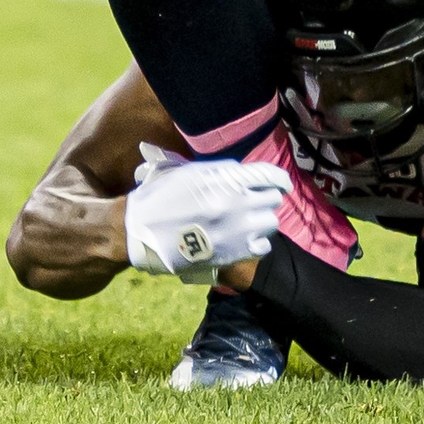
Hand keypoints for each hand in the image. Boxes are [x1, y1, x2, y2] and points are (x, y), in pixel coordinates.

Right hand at [124, 156, 289, 283]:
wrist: (141, 231)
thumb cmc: (162, 196)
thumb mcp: (191, 172)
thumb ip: (222, 171)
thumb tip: (244, 173)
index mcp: (225, 180)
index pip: (269, 176)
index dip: (280, 179)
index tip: (282, 184)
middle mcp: (236, 204)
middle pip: (272, 198)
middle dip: (265, 198)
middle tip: (254, 201)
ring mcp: (237, 230)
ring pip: (271, 222)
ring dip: (262, 220)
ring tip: (248, 221)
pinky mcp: (233, 253)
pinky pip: (263, 245)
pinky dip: (257, 241)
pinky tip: (244, 238)